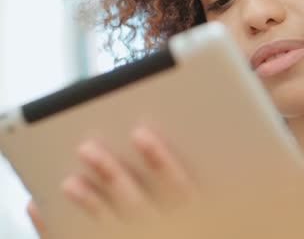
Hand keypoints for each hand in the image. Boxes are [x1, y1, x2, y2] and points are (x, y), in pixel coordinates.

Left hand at [26, 125, 197, 237]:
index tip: (139, 134)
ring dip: (88, 203)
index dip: (160, 160)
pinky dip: (54, 228)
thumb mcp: (205, 205)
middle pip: (137, 205)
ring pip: (112, 228)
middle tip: (87, 149)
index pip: (180, 187)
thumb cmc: (186, 220)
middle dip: (111, 175)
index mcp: (193, 215)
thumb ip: (189, 177)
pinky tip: (39, 208)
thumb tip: (171, 137)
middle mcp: (165, 230)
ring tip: (68, 181)